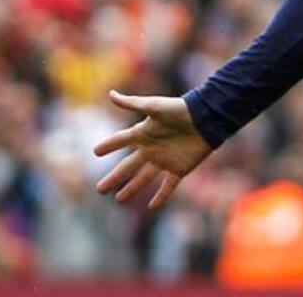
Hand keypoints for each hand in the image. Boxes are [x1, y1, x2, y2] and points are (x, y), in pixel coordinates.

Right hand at [94, 90, 212, 209]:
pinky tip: (153, 207)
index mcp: (143, 133)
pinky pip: (168, 186)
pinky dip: (161, 196)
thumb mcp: (154, 106)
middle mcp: (151, 148)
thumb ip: (132, 103)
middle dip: (114, 177)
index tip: (95, 152)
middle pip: (128, 166)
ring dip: (132, 188)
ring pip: (144, 178)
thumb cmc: (179, 110)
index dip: (108, 145)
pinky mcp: (179, 169)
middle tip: (99, 189)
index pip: (120, 140)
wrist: (206, 118)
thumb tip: (111, 94)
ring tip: (118, 199)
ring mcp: (164, 160)